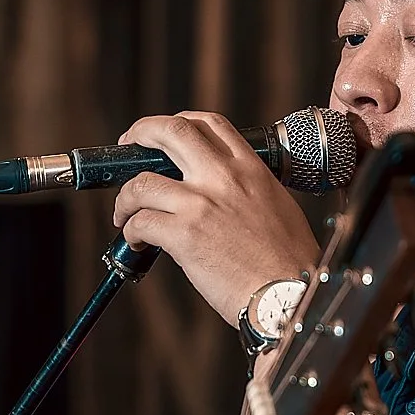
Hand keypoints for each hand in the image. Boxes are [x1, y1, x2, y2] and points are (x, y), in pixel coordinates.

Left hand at [112, 111, 322, 321]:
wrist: (289, 294)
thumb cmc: (288, 261)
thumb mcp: (278, 205)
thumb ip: (250, 188)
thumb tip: (224, 192)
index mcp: (249, 168)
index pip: (209, 123)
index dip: (179, 121)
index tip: (164, 133)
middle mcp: (223, 178)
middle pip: (169, 132)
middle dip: (140, 133)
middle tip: (128, 146)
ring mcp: (200, 204)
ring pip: (142, 183)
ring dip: (125, 197)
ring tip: (125, 212)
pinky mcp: (184, 235)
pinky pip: (141, 223)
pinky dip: (132, 232)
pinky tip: (138, 242)